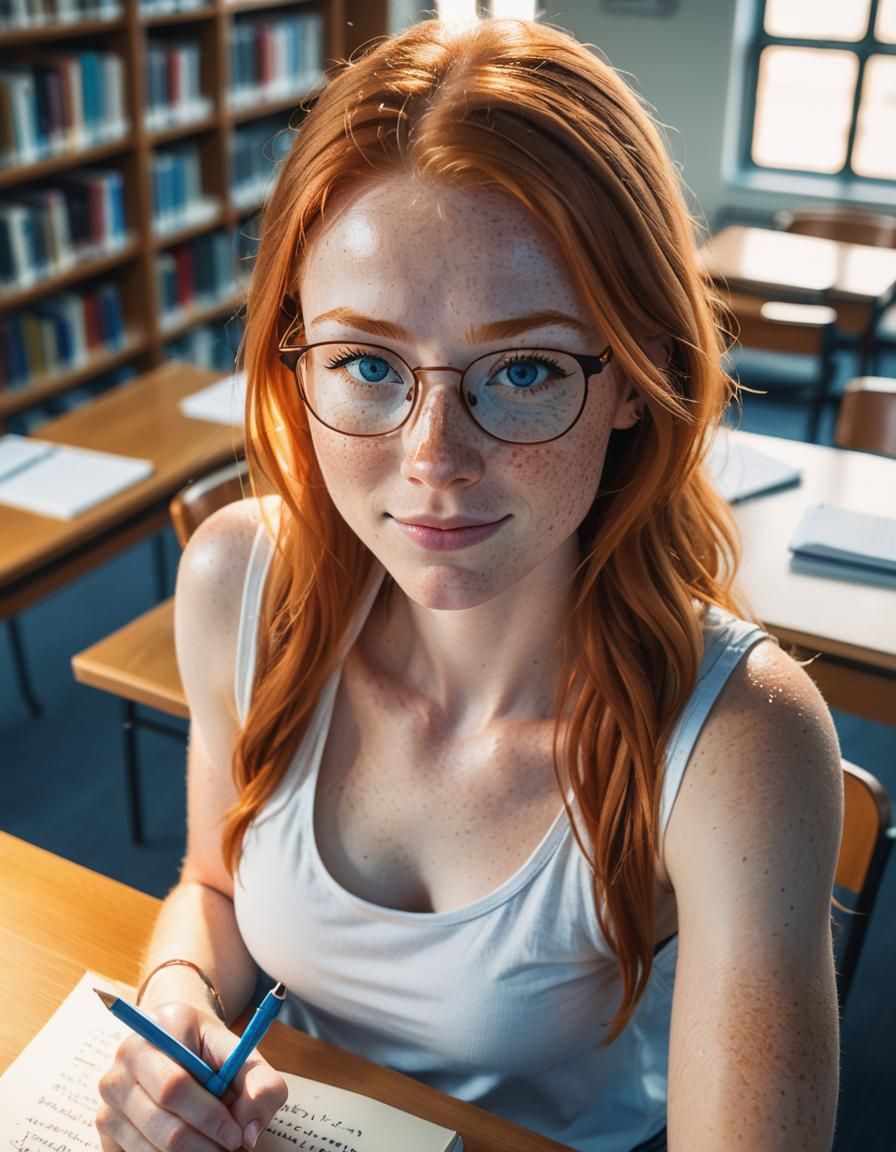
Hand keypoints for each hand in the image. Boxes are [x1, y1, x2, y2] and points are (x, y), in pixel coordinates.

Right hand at [96, 1000, 288, 1150]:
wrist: (174, 1042)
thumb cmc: (208, 1050)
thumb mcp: (240, 1053)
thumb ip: (259, 1083)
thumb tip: (249, 1132)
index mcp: (156, 1030)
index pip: (175, 1086)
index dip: (208, 1117)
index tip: (235, 1135)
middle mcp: (122, 1062)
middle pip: (160, 1122)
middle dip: (202, 1144)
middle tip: (229, 1146)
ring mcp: (108, 1097)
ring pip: (148, 1148)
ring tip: (212, 1145)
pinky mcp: (104, 1128)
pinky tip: (190, 1147)